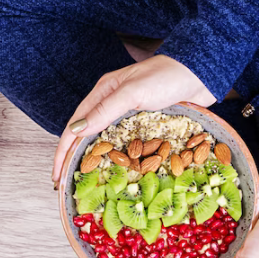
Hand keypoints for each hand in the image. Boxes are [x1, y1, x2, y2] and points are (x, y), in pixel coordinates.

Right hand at [52, 55, 214, 181]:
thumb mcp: (132, 92)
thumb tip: (76, 130)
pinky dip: (120, 159)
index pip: (75, 126)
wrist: (201, 73)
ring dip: (96, 161)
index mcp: (103, 93)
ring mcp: (130, 116)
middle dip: (75, 159)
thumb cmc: (167, 77)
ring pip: (106, 142)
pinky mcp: (147, 124)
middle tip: (67, 184)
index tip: (57, 174)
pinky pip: (127, 144)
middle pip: (87, 136)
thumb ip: (105, 110)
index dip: (63, 151)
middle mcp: (113, 104)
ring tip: (88, 183)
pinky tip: (118, 172)